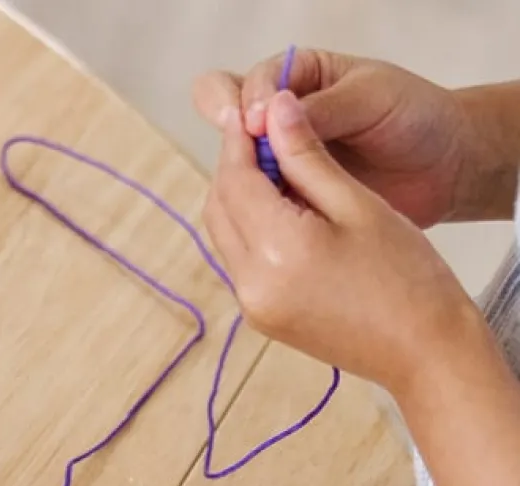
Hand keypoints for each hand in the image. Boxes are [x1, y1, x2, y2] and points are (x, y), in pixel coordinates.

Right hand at [194, 52, 499, 225]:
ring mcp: (278, 165)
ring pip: (231, 173)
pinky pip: (251, 209)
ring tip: (267, 195)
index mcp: (296, 79)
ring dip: (240, 185)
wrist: (446, 166)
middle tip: (252, 162)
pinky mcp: (286, 204)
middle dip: (231, 145)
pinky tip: (269, 221)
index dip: (241, 103)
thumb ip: (321, 108)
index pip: (243, 85)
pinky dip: (252, 215)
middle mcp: (277, 121)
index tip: (254, 124)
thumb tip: (263, 118)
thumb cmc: (416, 117)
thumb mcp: (371, 99)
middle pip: (224, 127)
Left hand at [202, 93, 479, 396]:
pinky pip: (239, 262)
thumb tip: (275, 110)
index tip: (259, 110)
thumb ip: (308, 157)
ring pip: (222, 235)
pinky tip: (286, 209)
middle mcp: (250, 285)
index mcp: (276, 252)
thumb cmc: (405, 272)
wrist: (421, 348)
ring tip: (283, 168)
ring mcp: (252, 307)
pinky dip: (249, 228)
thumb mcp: (357, 202)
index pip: (234, 181)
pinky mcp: (260, 318)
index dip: (240, 140)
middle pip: (218, 209)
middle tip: (270, 135)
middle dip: (235, 167)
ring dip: (239, 197)